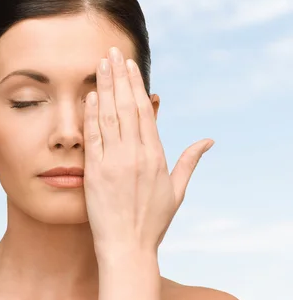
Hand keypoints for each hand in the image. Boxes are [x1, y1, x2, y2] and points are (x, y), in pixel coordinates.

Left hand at [83, 46, 213, 254]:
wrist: (127, 247)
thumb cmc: (153, 221)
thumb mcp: (177, 190)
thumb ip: (190, 161)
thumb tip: (209, 140)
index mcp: (156, 156)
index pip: (144, 111)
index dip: (135, 85)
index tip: (128, 66)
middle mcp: (136, 155)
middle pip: (126, 107)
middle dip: (118, 77)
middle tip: (111, 53)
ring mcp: (114, 162)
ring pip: (109, 117)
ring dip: (104, 88)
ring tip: (99, 65)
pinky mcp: (95, 173)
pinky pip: (93, 138)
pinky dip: (91, 116)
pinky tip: (89, 96)